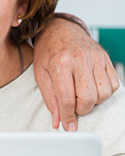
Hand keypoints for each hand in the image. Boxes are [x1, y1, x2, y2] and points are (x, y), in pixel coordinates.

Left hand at [33, 16, 119, 130]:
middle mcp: (80, 59)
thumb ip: (50, 99)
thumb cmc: (48, 52)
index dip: (68, 116)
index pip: (67, 98)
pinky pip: (113, 84)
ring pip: (103, 93)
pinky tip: (91, 88)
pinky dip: (104, 92)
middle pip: (88, 98)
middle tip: (73, 107)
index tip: (68, 126)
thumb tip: (58, 122)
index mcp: (60, 63)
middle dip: (81, 110)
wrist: (59, 29)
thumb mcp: (41, 74)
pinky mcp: (105, 58)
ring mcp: (95, 57)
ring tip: (81, 96)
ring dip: (93, 102)